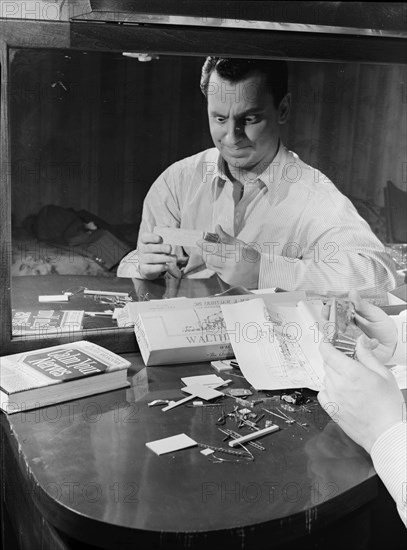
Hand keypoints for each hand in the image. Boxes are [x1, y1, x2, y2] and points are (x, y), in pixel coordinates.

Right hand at [138, 232, 180, 279]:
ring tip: (173, 259)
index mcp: (144, 242)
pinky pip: (151, 268)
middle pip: (149, 248)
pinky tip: (167, 266)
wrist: (148, 268)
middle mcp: (141, 250)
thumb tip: (169, 230)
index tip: (160, 239)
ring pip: (152, 258)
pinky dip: (160, 267)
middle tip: (170, 249)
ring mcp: (142, 260)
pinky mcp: (144, 270)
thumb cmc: (156, 253)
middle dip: (161, 248)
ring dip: (164, 258)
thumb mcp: (158, 245)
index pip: (145, 237)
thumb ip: (163, 239)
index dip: (152, 237)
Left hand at [197, 224, 259, 288]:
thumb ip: (226, 237)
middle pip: (209, 258)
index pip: (215, 248)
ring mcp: (229, 274)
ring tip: (212, 254)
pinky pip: (216, 272)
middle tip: (201, 248)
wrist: (260, 273)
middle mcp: (232, 265)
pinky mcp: (227, 280)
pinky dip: (216, 266)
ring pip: (210, 266)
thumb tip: (217, 228)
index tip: (198, 241)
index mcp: (237, 253)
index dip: (204, 244)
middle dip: (203, 252)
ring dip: (208, 259)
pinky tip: (221, 263)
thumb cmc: (251, 257)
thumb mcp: (241, 244)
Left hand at [318, 337, 404, 452]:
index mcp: (352, 373)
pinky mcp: (331, 410)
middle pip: (326, 364)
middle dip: (334, 359)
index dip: (326, 344)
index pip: (327, 352)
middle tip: (347, 361)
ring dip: (333, 374)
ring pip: (325, 378)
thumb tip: (360, 341)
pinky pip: (323, 393)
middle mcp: (339, 384)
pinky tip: (341, 392)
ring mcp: (334, 398)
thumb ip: (368, 356)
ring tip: (350, 380)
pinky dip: (329, 389)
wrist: (387, 434)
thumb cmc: (389, 407)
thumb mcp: (384, 375)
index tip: (328, 341)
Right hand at [322, 290, 397, 363]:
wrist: (393, 344)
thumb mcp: (374, 313)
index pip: (333, 310)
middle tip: (328, 319)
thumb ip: (362, 305)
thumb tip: (353, 292)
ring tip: (336, 331)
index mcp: (349, 315)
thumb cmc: (383, 327)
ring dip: (330, 334)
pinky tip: (346, 343)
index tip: (327, 307)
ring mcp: (345, 340)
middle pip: (327, 323)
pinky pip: (339, 350)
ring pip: (330, 337)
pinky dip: (340, 347)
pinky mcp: (348, 350)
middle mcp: (344, 327)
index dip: (327, 308)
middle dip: (325, 321)